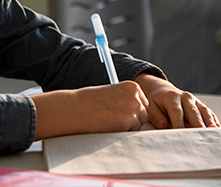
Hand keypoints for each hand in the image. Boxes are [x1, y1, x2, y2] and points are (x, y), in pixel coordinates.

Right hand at [32, 81, 148, 139]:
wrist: (76, 108)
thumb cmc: (90, 101)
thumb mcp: (112, 93)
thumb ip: (127, 99)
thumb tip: (140, 112)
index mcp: (133, 86)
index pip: (143, 104)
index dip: (131, 111)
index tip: (118, 112)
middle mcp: (136, 96)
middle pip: (144, 115)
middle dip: (131, 120)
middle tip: (113, 118)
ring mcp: (133, 108)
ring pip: (138, 125)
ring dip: (126, 127)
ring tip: (109, 121)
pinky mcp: (127, 122)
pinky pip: (130, 132)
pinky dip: (120, 132)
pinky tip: (108, 125)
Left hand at [135, 74, 219, 128]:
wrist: (163, 91)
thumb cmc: (157, 102)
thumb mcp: (151, 107)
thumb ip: (157, 116)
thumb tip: (163, 125)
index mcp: (172, 98)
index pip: (177, 112)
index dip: (179, 123)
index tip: (181, 134)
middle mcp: (185, 97)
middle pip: (193, 112)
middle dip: (197, 124)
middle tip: (201, 136)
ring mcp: (194, 101)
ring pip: (203, 112)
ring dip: (209, 122)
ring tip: (214, 131)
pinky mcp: (200, 105)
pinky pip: (208, 112)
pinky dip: (213, 120)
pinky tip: (217, 127)